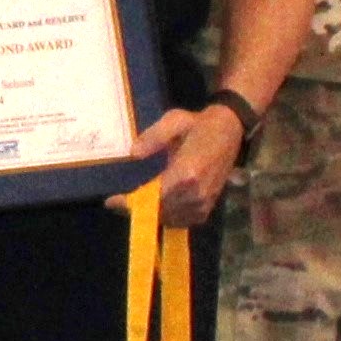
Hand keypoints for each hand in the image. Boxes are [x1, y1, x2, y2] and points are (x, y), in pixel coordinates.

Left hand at [119, 96, 250, 222]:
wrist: (230, 129)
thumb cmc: (199, 124)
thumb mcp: (174, 120)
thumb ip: (153, 137)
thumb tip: (133, 154)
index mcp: (187, 172)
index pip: (153, 196)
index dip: (131, 202)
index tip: (111, 202)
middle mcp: (196, 192)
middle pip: (160, 211)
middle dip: (137, 209)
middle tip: (118, 203)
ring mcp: (204, 201)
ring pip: (171, 218)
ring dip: (153, 215)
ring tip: (135, 205)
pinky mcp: (210, 205)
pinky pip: (185, 220)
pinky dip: (169, 217)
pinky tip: (158, 208)